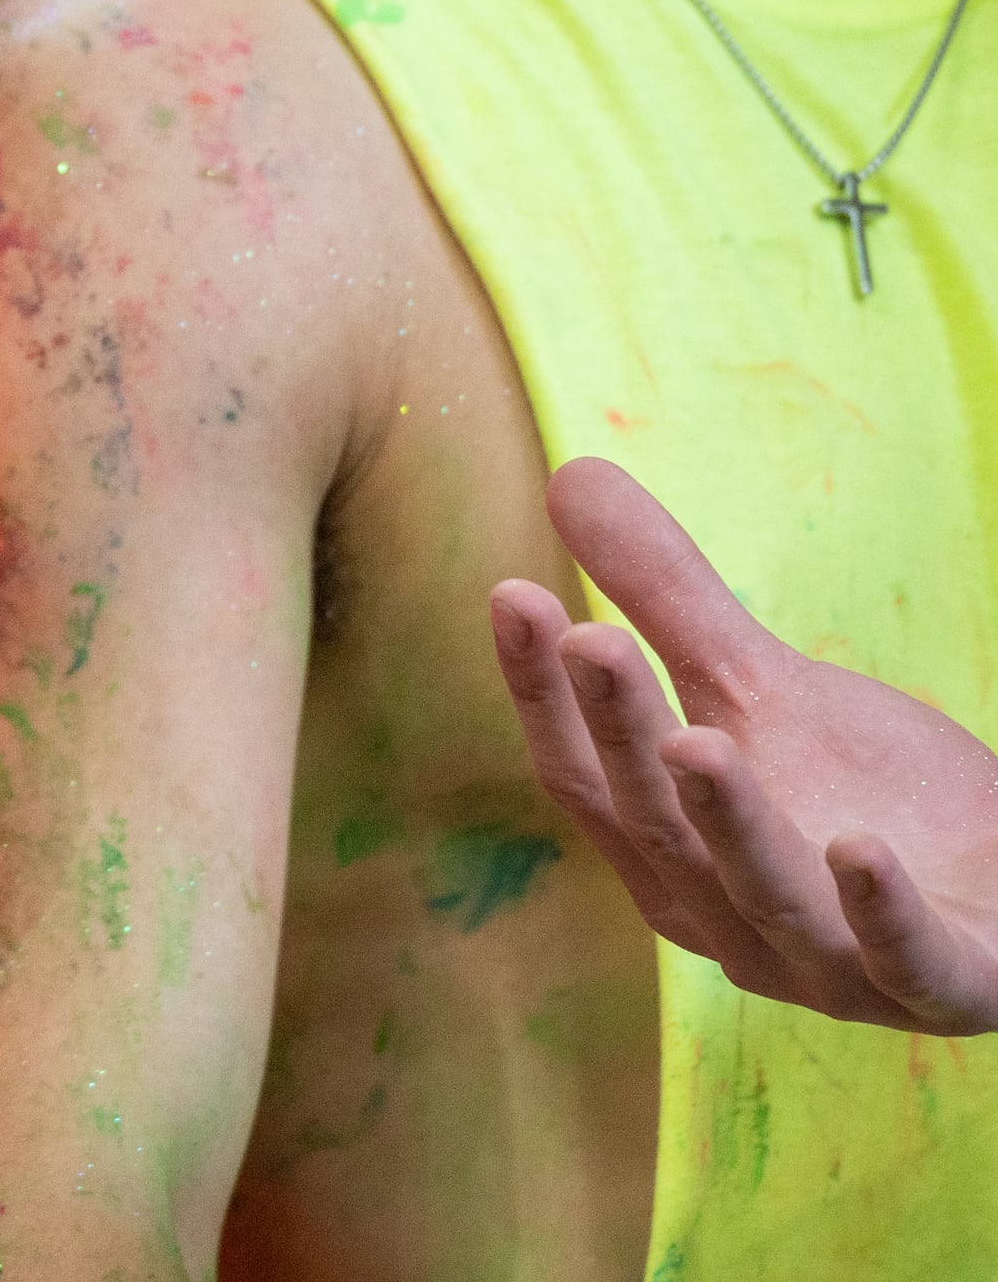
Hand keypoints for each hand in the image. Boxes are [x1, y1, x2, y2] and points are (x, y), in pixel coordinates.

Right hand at [491, 455, 997, 1033]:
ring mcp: (833, 966)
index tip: (515, 596)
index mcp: (666, 857)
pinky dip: (879, 911)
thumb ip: (670, 600)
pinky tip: (858, 849)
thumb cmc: (869, 796)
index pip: (582, 775)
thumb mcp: (763, 688)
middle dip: (623, 734)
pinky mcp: (945, 985)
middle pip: (658, 829)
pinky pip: (906, 961)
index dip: (544, 693)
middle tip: (593, 638)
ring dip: (729, 825)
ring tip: (696, 741)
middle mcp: (728, 923)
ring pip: (764, 898)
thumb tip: (570, 475)